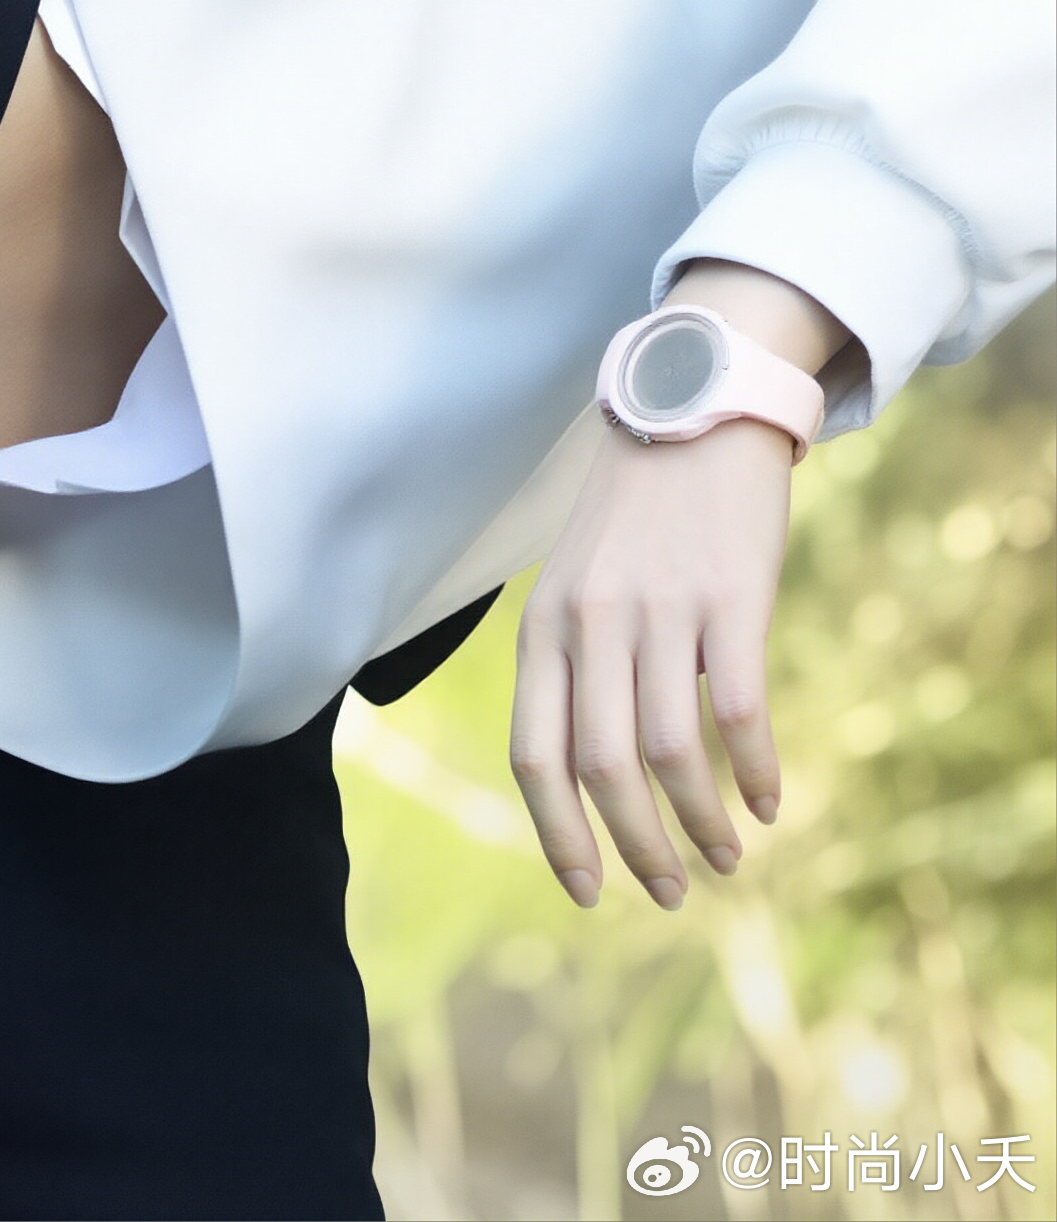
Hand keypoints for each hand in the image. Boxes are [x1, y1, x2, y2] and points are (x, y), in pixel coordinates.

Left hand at [510, 417, 790, 911]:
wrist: (693, 409)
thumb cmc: (634, 515)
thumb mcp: (575, 583)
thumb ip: (571, 666)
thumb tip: (586, 780)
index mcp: (544, 625)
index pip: (534, 755)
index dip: (558, 835)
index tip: (588, 892)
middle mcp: (593, 621)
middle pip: (604, 769)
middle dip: (636, 848)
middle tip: (669, 891)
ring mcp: (662, 610)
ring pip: (672, 754)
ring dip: (702, 825)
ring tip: (725, 857)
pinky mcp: (731, 599)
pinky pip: (741, 714)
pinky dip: (755, 774)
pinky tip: (768, 803)